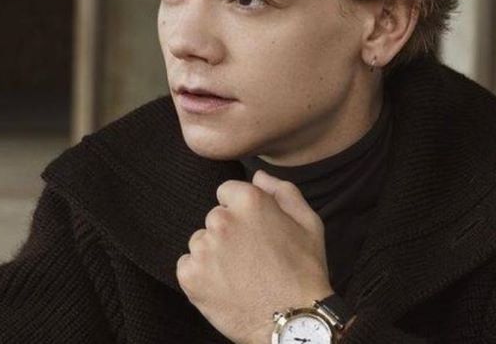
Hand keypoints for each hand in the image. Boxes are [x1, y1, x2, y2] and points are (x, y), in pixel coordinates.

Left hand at [176, 169, 333, 343]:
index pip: (227, 191)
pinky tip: (225, 285)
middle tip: (251, 256)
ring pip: (201, 242)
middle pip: (215, 217)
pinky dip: (201, 275)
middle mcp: (222, 220)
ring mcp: (204, 249)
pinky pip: (187, 265)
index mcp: (250, 201)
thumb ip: (283, 191)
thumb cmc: (305, 271)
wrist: (293, 320)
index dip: (242, 210)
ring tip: (240, 274)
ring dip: (214, 253)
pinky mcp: (190, 276)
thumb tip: (259, 175)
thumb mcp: (308, 222)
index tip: (253, 230)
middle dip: (229, 232)